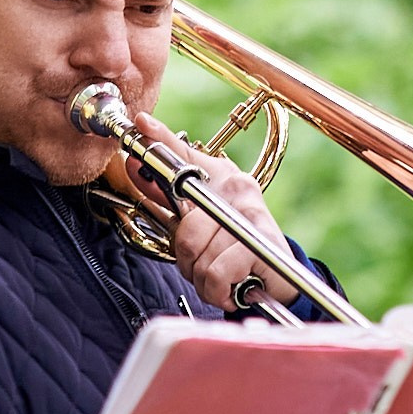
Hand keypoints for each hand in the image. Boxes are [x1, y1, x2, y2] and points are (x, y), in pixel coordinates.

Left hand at [127, 112, 298, 313]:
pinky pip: (216, 274)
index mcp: (222, 178)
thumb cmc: (235, 248)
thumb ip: (167, 196)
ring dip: (203, 277)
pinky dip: (218, 289)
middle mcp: (239, 190)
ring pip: (198, 255)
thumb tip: (135, 167)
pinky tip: (232, 284)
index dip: (160, 139)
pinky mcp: (263, 246)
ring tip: (221, 274)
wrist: (277, 278)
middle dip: (187, 257)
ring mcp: (252, 216)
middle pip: (185, 227)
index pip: (184, 153)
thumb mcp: (200, 222)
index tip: (140, 124)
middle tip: (205, 261)